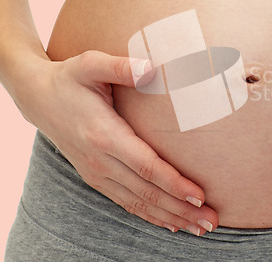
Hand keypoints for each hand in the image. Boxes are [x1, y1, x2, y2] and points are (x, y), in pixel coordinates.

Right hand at [14, 50, 217, 235]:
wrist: (38, 98)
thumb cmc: (70, 79)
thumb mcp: (91, 64)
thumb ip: (121, 67)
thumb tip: (152, 69)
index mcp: (104, 135)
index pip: (146, 167)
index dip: (174, 184)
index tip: (200, 195)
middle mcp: (100, 160)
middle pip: (147, 193)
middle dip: (181, 209)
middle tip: (211, 222)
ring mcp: (96, 173)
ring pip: (138, 203)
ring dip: (170, 218)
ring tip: (199, 228)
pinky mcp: (95, 177)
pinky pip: (125, 202)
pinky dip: (149, 215)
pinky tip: (170, 223)